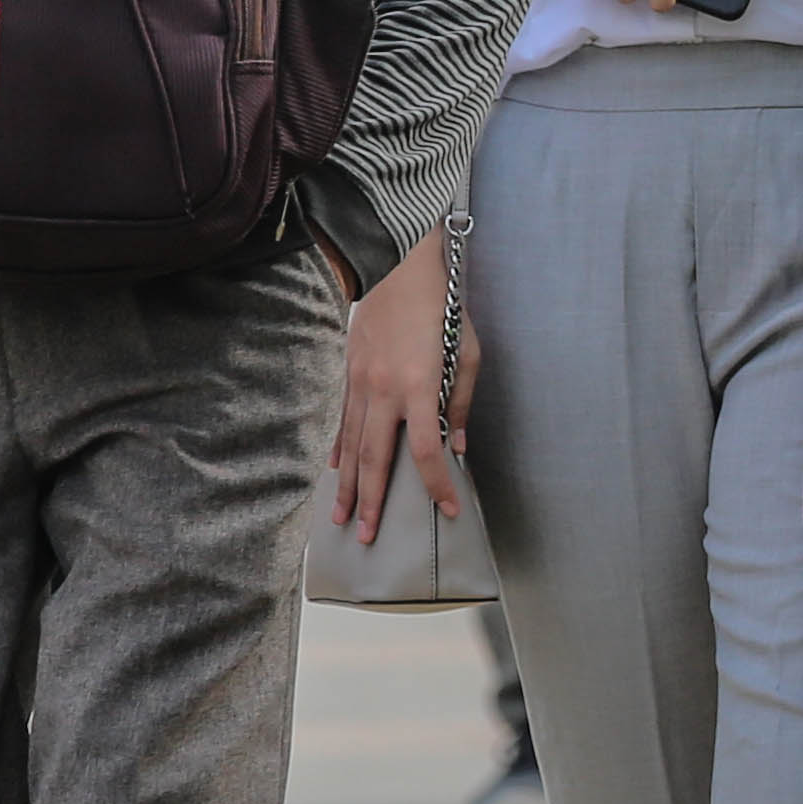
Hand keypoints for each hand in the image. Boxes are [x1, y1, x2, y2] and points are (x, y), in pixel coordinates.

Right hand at [329, 224, 479, 541]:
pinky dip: (340, 449)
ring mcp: (362, 382)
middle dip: (372, 502)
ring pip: (352, 444)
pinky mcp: (350, 372)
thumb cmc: (443, 308)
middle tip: (367, 536)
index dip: (436, 484)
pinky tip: (336, 471)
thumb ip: (459, 403)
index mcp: (418, 386)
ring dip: (348, 485)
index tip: (447, 509)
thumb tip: (455, 448)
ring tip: (343, 517)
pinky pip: (344, 420)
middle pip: (376, 458)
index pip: (425, 450)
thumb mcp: (466, 354)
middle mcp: (385, 390)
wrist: (400, 267)